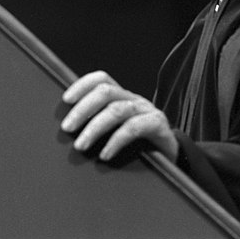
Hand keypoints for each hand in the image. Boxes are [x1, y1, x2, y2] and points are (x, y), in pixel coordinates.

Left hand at [61, 71, 178, 162]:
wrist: (174, 159)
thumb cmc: (140, 146)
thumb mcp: (118, 132)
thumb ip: (99, 126)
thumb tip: (68, 130)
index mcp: (123, 97)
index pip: (103, 79)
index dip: (83, 85)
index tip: (65, 99)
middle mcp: (134, 100)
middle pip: (106, 92)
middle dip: (83, 108)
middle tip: (67, 127)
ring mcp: (147, 111)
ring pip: (117, 110)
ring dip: (95, 127)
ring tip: (80, 145)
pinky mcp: (158, 125)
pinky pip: (134, 128)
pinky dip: (116, 140)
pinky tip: (105, 154)